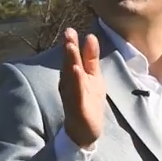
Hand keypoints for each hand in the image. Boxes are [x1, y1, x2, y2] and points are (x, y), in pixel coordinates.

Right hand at [59, 28, 105, 148]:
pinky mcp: (77, 108)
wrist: (85, 131)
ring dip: (70, 62)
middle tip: (68, 33)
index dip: (72, 44)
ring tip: (71, 48)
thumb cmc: (88, 101)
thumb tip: (90, 36)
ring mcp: (72, 96)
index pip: (72, 57)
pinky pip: (75, 94)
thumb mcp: (93, 77)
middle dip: (69, 50)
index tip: (71, 29)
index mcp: (74, 75)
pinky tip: (76, 71)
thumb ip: (90, 58)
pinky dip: (76, 83)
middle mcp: (69, 84)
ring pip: (70, 78)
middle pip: (69, 64)